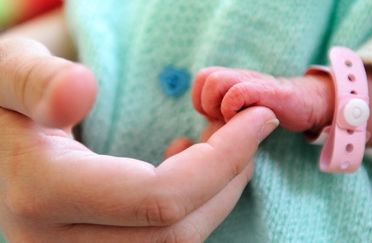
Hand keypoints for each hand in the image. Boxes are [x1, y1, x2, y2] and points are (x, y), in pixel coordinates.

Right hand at [0, 38, 277, 241]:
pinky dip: (192, 208)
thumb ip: (33, 81)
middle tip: (248, 128)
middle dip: (229, 178)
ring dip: (216, 194)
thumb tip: (80, 90)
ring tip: (223, 143)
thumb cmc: (0, 102)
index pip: (160, 198)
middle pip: (179, 232)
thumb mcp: (5, 75)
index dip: (223, 160)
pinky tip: (186, 163)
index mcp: (42, 196)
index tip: (259, 119)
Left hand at [192, 67, 333, 132]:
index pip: (201, 79)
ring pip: (216, 80)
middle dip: (206, 104)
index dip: (201, 100)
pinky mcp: (268, 91)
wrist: (308, 102)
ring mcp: (253, 81)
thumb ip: (223, 114)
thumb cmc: (271, 110)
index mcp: (231, 80)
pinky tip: (245, 121)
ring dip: (217, 106)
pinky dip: (232, 108)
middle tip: (222, 120)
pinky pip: (238, 92)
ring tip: (232, 120)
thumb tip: (206, 130)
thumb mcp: (242, 112)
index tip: (215, 118)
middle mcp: (239, 76)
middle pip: (204, 76)